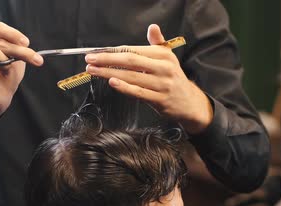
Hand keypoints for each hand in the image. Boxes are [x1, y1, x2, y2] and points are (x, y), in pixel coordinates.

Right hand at [0, 21, 43, 121]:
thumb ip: (17, 49)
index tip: (26, 43)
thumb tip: (23, 43)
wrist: (0, 96)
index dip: (11, 33)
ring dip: (4, 59)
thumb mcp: (17, 60)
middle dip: (18, 50)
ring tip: (8, 68)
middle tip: (35, 59)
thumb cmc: (7, 74)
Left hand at [84, 24, 212, 133]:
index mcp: (163, 56)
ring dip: (109, 73)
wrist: (189, 103)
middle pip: (131, 61)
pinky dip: (124, 87)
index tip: (97, 52)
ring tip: (94, 71)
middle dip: (107, 59)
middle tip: (90, 59)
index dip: (114, 51)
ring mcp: (162, 85)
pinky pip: (139, 92)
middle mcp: (164, 68)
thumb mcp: (169, 58)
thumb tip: (152, 27)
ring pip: (132, 77)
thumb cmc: (173, 79)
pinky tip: (112, 82)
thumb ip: (158, 43)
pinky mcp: (160, 100)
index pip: (134, 50)